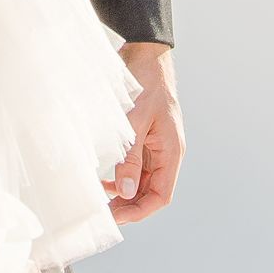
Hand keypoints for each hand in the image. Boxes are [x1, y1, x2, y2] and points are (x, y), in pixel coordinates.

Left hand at [106, 42, 184, 224]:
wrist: (146, 55)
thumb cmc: (145, 85)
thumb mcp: (135, 123)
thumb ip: (131, 158)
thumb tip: (127, 192)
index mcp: (171, 152)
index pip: (161, 196)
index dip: (140, 210)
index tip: (116, 217)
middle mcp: (167, 153)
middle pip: (151, 192)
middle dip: (129, 205)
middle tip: (104, 212)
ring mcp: (156, 146)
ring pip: (143, 181)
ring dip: (124, 192)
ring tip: (101, 198)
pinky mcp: (145, 138)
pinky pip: (136, 166)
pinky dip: (122, 176)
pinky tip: (106, 179)